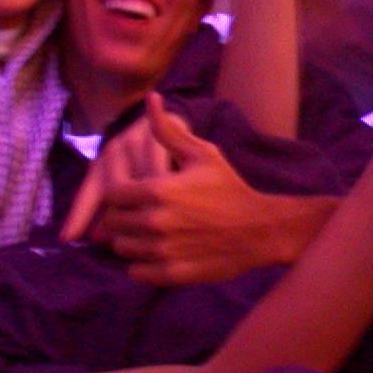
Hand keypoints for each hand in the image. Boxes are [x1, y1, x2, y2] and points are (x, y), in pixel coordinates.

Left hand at [62, 95, 291, 284]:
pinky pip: (136, 272)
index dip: (121, 195)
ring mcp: (162, 250)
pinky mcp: (170, 273)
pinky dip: (142, 264)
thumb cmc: (229, 187)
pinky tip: (160, 253)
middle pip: (114, 222)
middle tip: (145, 216)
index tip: (137, 196)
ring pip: (122, 248)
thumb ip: (169, 130)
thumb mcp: (202, 153)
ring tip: (152, 234)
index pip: (112, 194)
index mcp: (157, 190)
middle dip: (124, 218)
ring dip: (131, 242)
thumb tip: (150, 98)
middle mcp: (154, 221)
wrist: (259, 229)